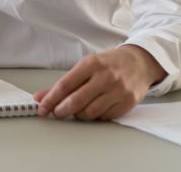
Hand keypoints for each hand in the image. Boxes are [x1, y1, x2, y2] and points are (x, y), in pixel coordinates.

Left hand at [33, 45, 166, 120]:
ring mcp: (118, 90)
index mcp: (92, 64)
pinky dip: (95, 117)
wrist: (140, 62)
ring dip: (78, 115)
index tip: (42, 107)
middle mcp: (105, 77)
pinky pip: (104, 117)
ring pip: (89, 113)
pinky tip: (94, 108)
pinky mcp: (127, 103)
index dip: (50, 99)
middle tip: (57, 112)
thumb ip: (64, 83)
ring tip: (77, 109)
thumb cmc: (109, 64)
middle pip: (76, 101)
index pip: (65, 85)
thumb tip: (41, 97)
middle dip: (61, 110)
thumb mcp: (86, 66)